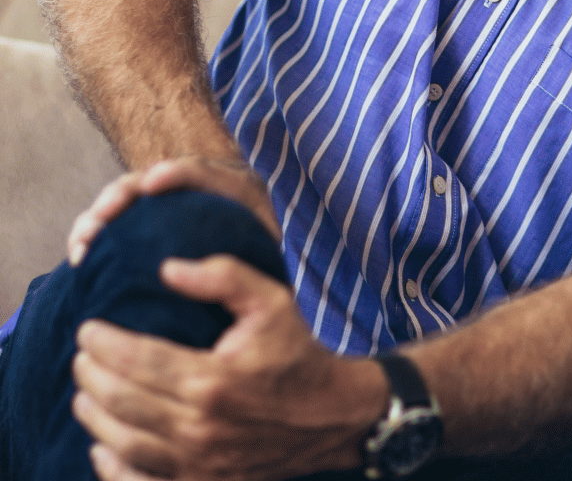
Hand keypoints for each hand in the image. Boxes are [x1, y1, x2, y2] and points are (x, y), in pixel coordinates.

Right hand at [68, 157, 279, 265]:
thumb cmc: (262, 264)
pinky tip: (80, 249)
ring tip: (84, 238)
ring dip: (103, 212)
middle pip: (158, 176)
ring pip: (132, 193)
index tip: (151, 182)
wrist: (254, 255)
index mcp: (240, 189)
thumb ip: (254, 261)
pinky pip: (120, 213)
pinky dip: (97, 227)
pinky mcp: (151, 213)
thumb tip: (236, 280)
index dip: (179, 173)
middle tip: (102, 215)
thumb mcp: (266, 257)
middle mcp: (203, 184)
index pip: (208, 172)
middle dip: (126, 193)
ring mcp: (174, 196)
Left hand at [71, 255, 386, 479]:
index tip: (87, 328)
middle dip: (92, 375)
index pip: (138, 360)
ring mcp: (198, 463)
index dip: (104, 343)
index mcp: (213, 379)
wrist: (334, 413)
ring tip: (84, 391)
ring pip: (123, 443)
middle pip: (122, 401)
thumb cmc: (298, 352)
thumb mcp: (271, 300)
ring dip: (94, 416)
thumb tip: (168, 268)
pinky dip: (112, 467)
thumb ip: (222, 276)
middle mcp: (199, 426)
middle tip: (81, 354)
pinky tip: (102, 445)